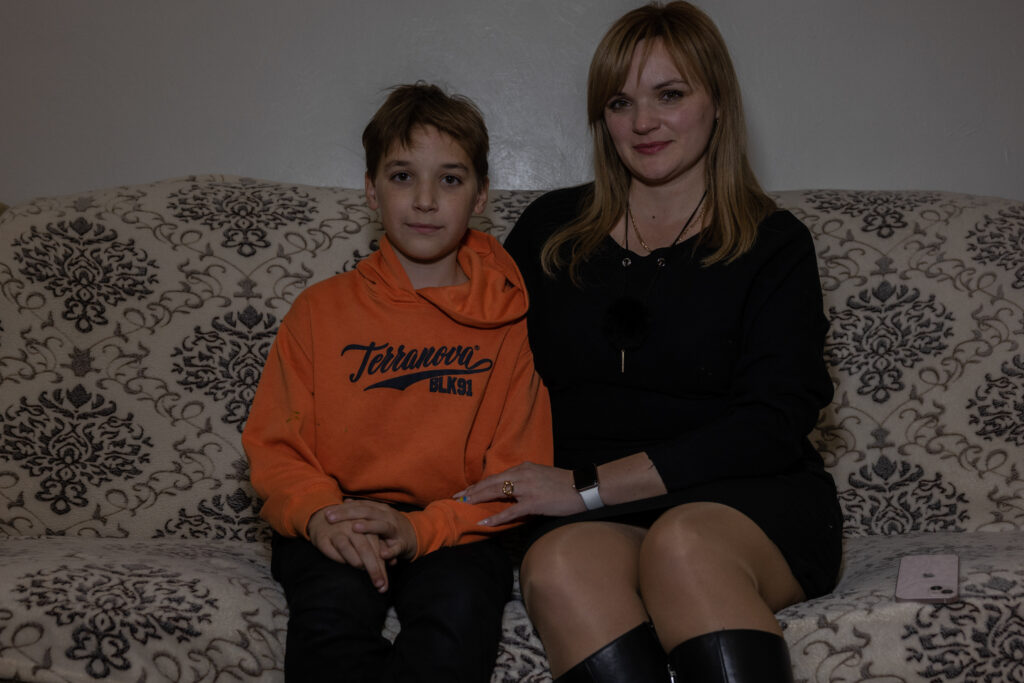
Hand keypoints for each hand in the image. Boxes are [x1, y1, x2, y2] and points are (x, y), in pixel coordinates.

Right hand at [308, 506, 389, 591]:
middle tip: (379, 585)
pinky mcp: (321, 537)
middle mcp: (351, 526)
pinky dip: (337, 558)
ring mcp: (336, 531)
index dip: (382, 566)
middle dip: (373, 569)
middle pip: (364, 549)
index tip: (385, 584)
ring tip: (361, 570)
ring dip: (355, 563)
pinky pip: (329, 550)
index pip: (377, 547)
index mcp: (366, 524)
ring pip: (346, 548)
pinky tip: (344, 563)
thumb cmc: (350, 528)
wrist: (324, 516)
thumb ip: (379, 546)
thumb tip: (393, 562)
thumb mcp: (366, 533)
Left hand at [325, 500, 417, 561]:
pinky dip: (390, 551)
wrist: (416, 535)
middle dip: (348, 514)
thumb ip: (362, 510)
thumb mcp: (377, 516)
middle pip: (366, 512)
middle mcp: (386, 516)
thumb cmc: (390, 526)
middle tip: (330, 518)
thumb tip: (346, 501)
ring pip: (383, 526)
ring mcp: (395, 529)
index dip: (342, 509)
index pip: (358, 506)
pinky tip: (382, 554)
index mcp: (378, 510)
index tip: (325, 513)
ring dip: (369, 527)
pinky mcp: (403, 544)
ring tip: (354, 528)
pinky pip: (396, 548)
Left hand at [454, 462, 585, 526]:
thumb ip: (524, 481)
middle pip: (491, 482)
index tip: (465, 490)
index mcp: (523, 468)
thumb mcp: (540, 476)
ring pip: (497, 492)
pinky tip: (484, 522)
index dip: (479, 484)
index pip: (495, 476)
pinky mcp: (534, 503)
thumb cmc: (563, 484)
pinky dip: (496, 517)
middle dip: (472, 490)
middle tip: (456, 497)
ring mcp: (527, 488)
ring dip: (478, 499)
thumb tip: (511, 490)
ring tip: (464, 505)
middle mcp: (522, 475)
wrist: (582, 487)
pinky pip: (510, 511)